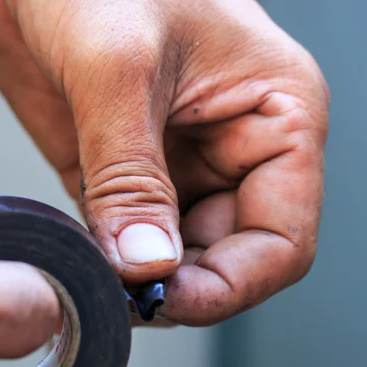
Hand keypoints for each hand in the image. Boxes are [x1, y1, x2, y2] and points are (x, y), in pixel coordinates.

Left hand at [0, 0, 328, 325]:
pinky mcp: (122, 171)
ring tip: (100, 281)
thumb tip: (145, 264)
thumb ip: (132, 176)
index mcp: (275, 115)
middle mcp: (233, 147)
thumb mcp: (119, 65)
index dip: (231, 285)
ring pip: (178, 255)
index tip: (167, 300)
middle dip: (182, 287)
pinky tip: (83, 259)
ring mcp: (175, 163)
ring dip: (143, 280)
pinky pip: (128, 237)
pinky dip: (108, 260)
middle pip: (230, 256)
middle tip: (127, 299)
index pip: (282, 238)